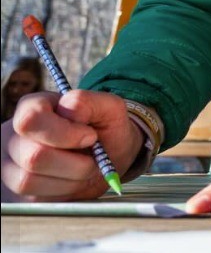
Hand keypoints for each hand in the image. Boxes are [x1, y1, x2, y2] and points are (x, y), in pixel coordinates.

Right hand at [2, 90, 143, 200]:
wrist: (108, 156)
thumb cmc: (105, 129)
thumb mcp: (109, 107)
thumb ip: (88, 101)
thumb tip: (69, 109)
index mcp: (33, 108)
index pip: (31, 119)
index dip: (64, 133)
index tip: (90, 137)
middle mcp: (14, 136)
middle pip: (33, 156)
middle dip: (74, 163)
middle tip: (93, 158)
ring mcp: (10, 165)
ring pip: (29, 181)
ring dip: (70, 179)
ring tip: (84, 168)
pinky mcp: (14, 191)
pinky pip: (33, 199)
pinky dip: (62, 193)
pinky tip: (72, 180)